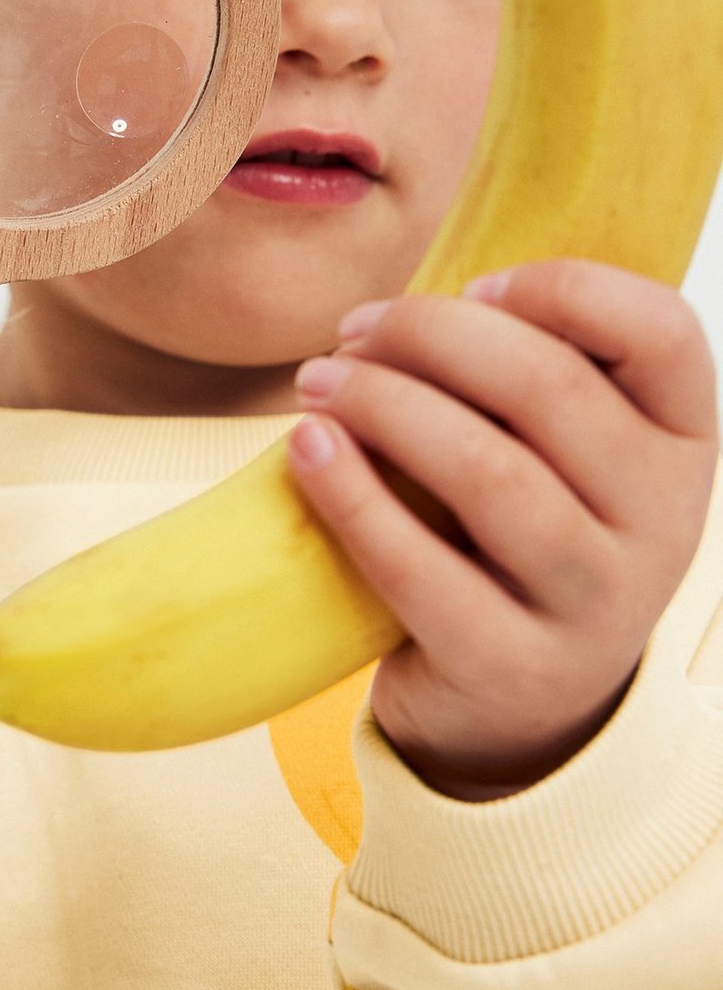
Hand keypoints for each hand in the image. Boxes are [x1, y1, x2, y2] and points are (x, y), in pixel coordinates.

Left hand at [287, 259, 718, 799]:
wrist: (519, 701)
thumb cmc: (521, 529)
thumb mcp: (564, 451)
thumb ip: (530, 371)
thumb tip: (410, 300)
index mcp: (682, 442)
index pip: (659, 331)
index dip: (561, 288)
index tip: (473, 289)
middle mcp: (662, 523)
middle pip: (550, 387)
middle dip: (428, 336)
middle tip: (353, 333)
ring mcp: (596, 604)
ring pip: (487, 472)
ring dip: (383, 405)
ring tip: (319, 384)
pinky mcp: (512, 665)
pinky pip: (420, 567)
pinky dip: (351, 494)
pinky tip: (306, 448)